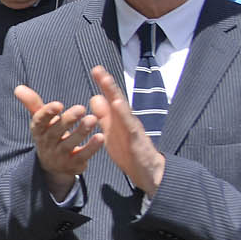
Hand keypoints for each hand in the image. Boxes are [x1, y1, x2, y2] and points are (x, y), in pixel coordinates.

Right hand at [13, 84, 103, 199]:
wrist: (53, 165)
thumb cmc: (49, 134)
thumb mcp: (40, 120)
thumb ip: (32, 103)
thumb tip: (18, 88)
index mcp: (38, 130)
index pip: (40, 121)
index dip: (47, 113)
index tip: (58, 104)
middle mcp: (46, 144)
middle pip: (56, 132)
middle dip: (68, 120)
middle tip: (81, 108)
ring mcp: (59, 156)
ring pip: (69, 144)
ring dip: (81, 132)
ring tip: (92, 119)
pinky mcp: (73, 164)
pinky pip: (82, 156)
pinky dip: (91, 147)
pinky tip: (100, 137)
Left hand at [86, 65, 165, 195]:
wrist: (145, 170)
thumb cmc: (128, 150)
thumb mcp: (111, 131)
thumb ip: (104, 115)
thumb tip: (95, 97)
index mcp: (118, 117)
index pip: (110, 97)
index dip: (103, 84)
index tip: (95, 69)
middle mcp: (126, 119)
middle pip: (117, 98)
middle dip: (107, 84)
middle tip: (98, 69)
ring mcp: (132, 127)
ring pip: (123, 108)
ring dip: (114, 94)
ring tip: (106, 81)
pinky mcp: (135, 138)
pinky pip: (129, 125)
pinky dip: (123, 114)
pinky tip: (117, 104)